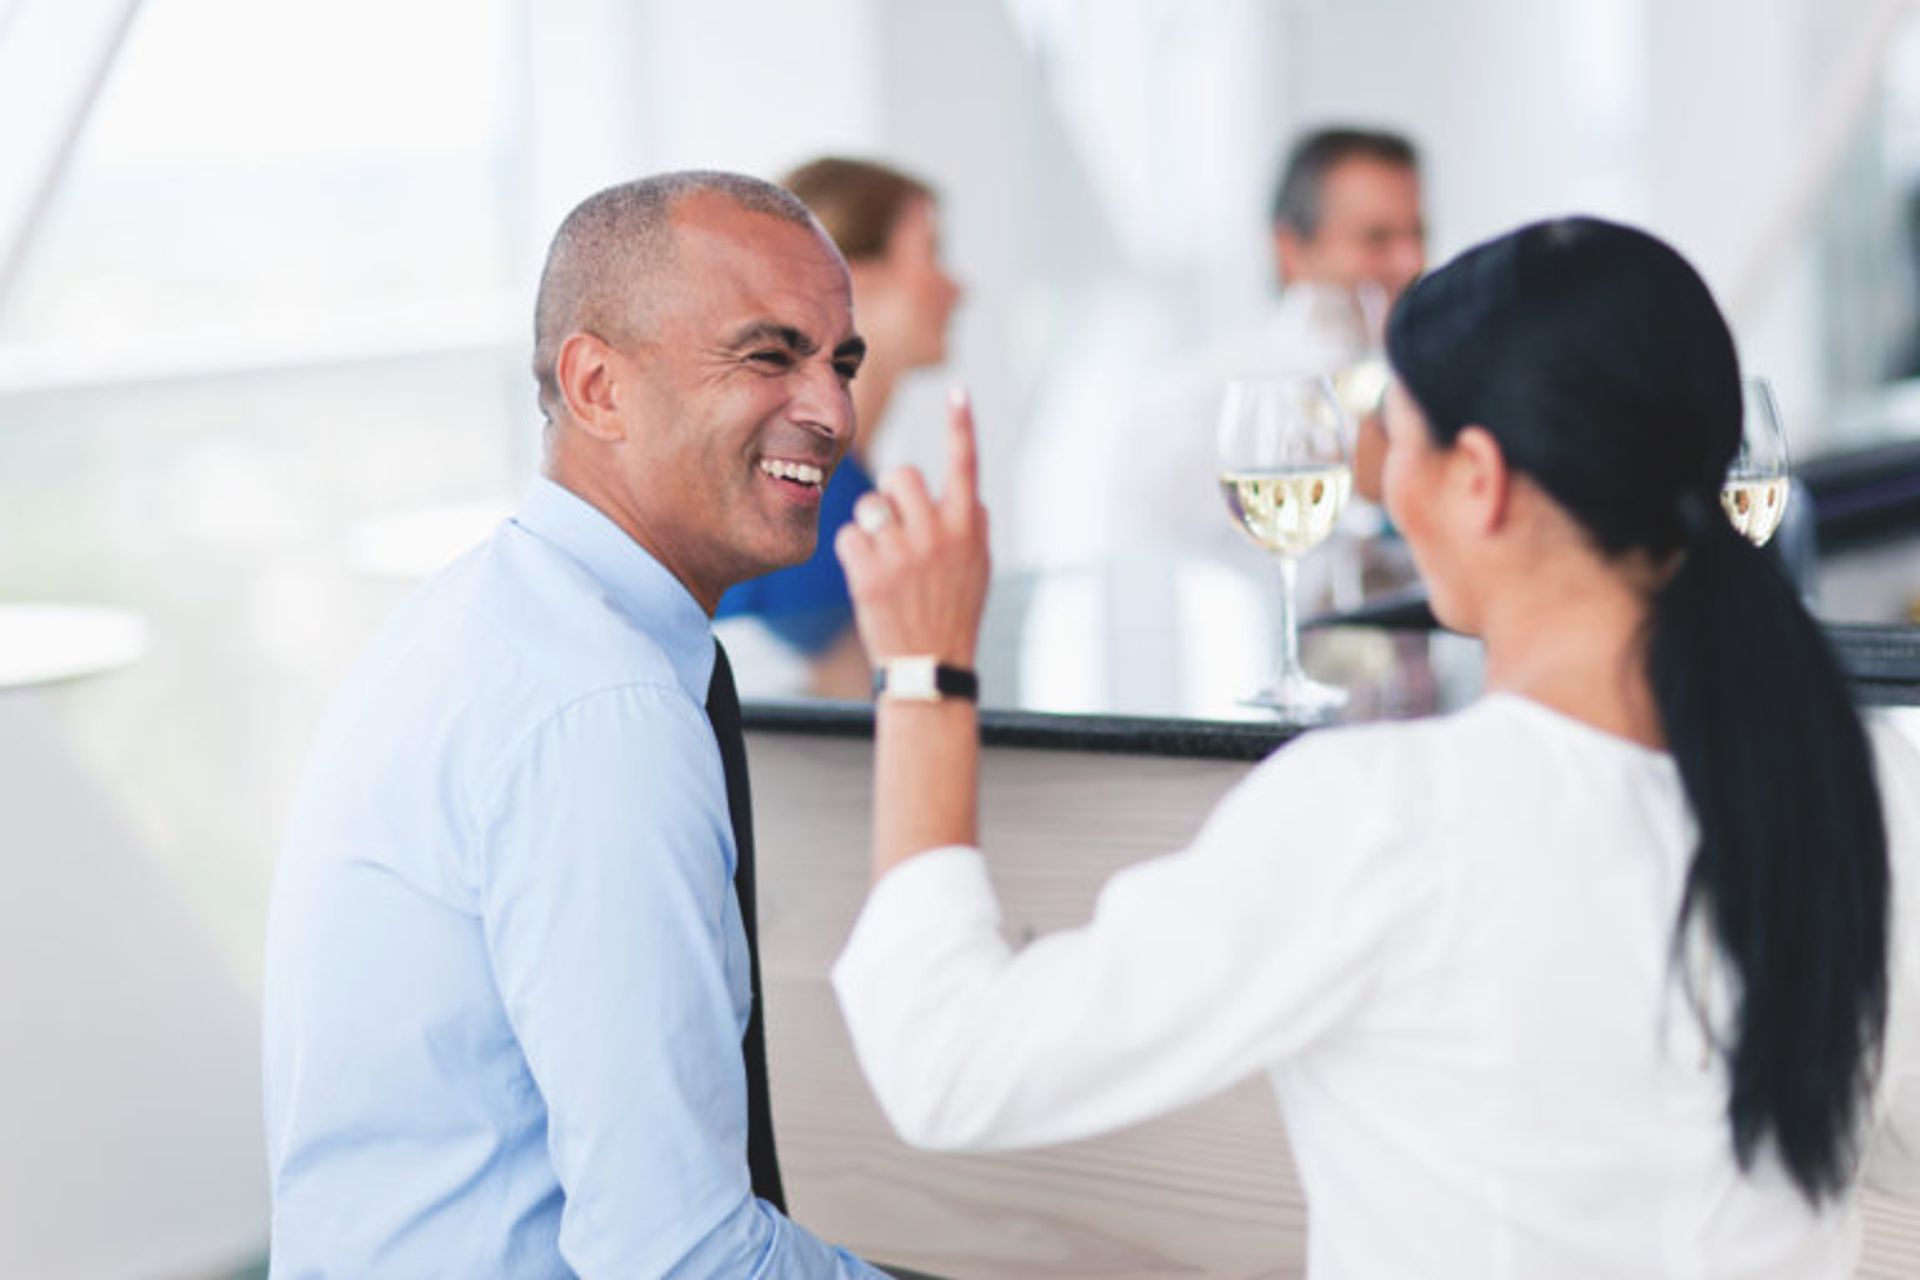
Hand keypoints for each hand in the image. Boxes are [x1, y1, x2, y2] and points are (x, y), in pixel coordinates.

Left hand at [835, 388, 990, 668]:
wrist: (929, 665)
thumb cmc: (954, 611)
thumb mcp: (978, 566)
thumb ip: (970, 523)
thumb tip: (963, 489)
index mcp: (967, 527)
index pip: (965, 465)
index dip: (961, 425)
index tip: (958, 392)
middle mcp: (937, 534)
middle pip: (902, 475)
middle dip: (894, 495)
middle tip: (899, 527)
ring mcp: (902, 554)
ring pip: (870, 505)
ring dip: (872, 525)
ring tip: (887, 558)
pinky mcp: (870, 573)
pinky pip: (848, 536)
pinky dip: (854, 553)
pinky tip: (870, 576)